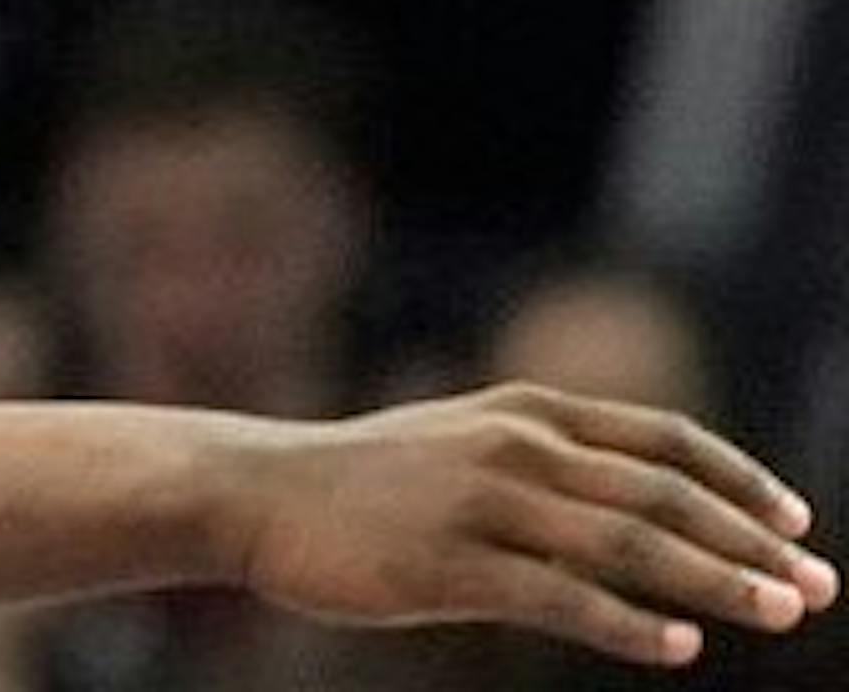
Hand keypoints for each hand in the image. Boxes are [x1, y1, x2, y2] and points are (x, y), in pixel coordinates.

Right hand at [227, 382, 836, 667]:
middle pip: (658, 493)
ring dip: (714, 580)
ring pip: (624, 542)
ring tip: (782, 611)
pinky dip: (624, 622)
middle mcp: (516, 444)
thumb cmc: (370, 481)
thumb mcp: (465, 443)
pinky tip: (678, 646)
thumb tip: (635, 507)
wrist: (264, 491)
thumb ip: (545, 464)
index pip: (659, 437)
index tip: (797, 517)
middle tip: (820, 584)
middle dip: (748, 539)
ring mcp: (484, 501)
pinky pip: (556, 596)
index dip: (736, 475)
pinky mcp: (451, 563)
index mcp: (525, 410)